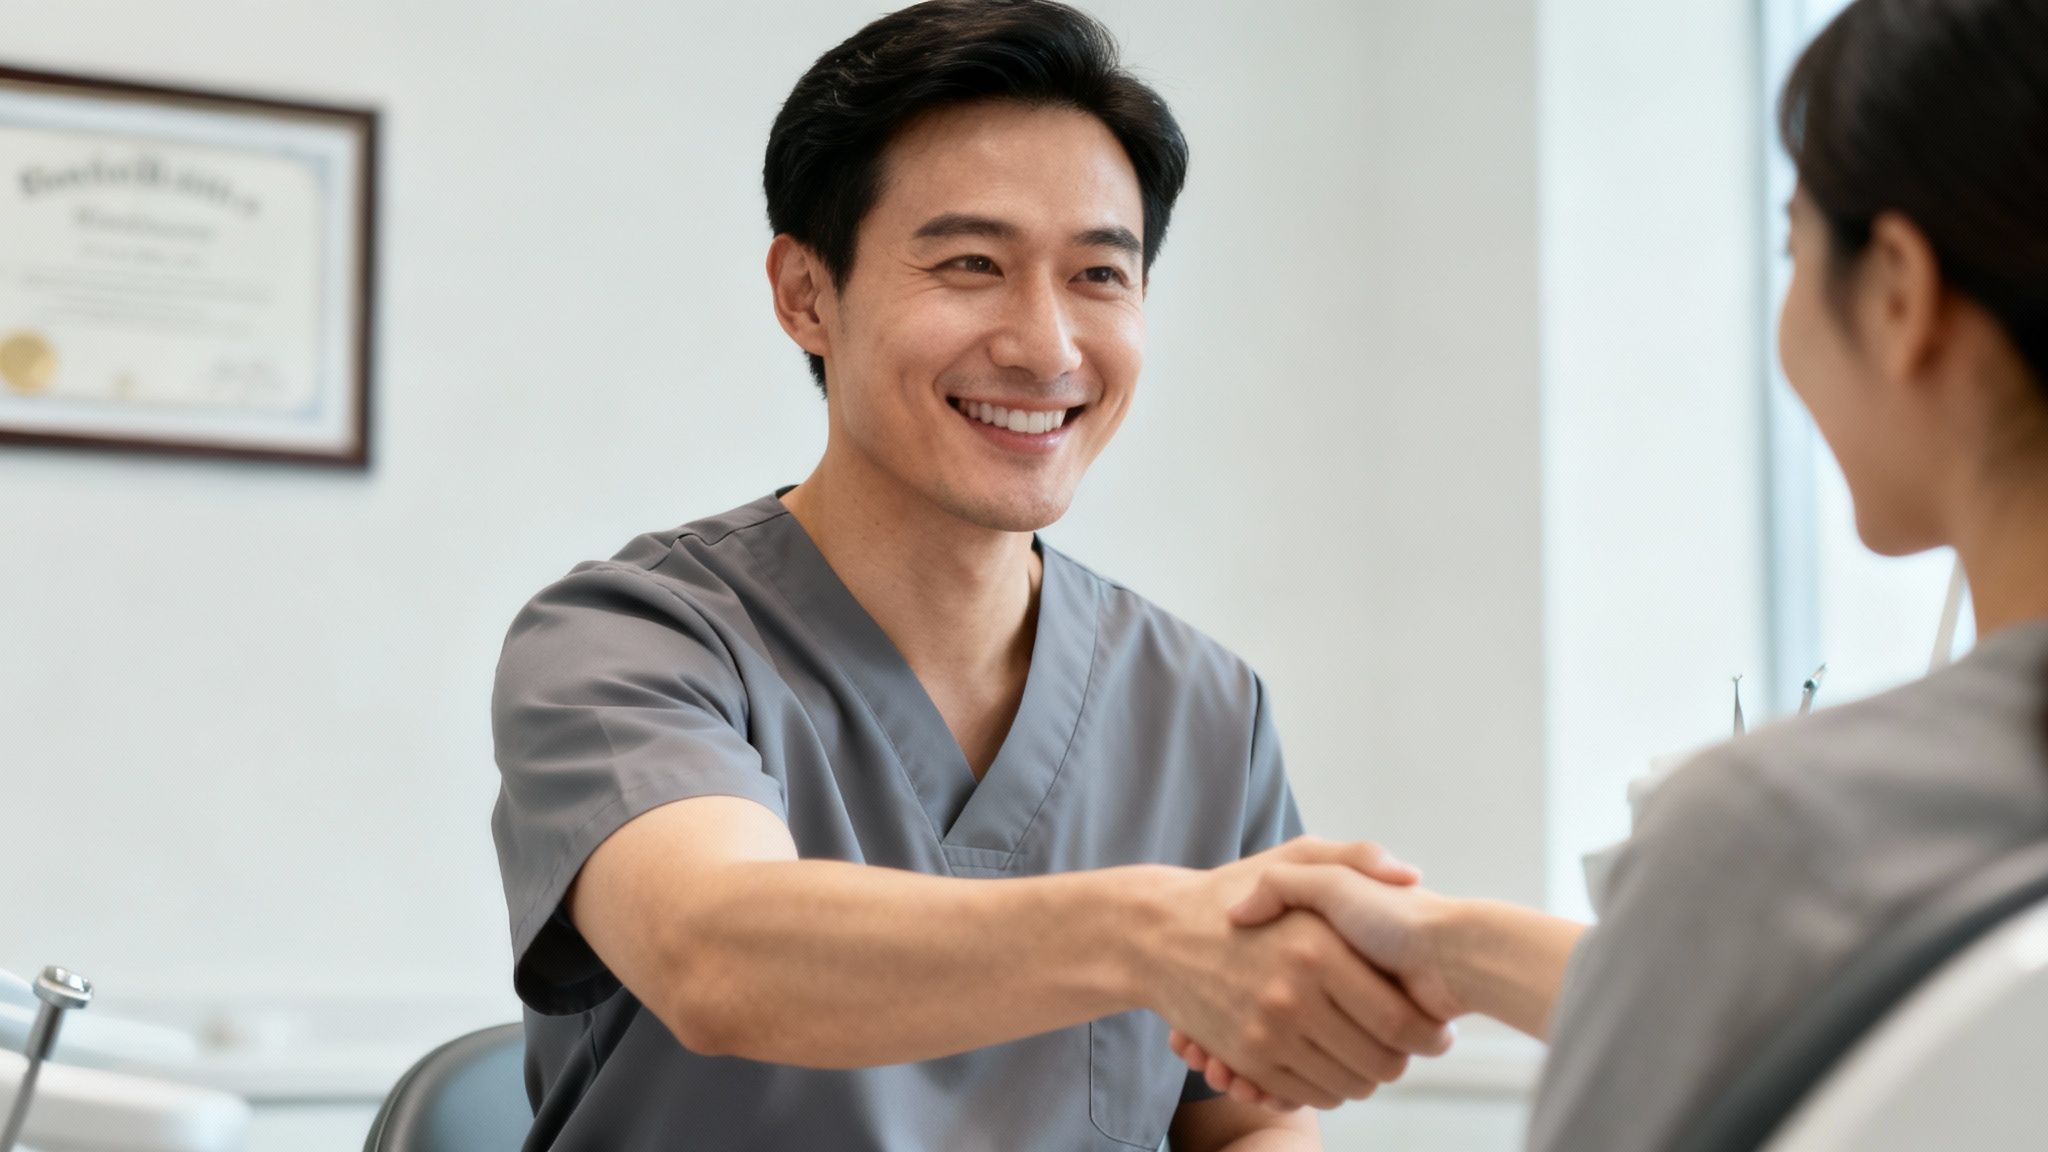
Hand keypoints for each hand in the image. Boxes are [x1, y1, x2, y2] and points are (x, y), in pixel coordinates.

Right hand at [1140, 838, 1454, 1111]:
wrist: (1156, 934)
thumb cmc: (1232, 893)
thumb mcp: (1293, 858)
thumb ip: (1355, 857)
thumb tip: (1410, 876)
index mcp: (1316, 948)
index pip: (1399, 1020)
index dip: (1429, 1034)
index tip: (1436, 1029)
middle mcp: (1292, 995)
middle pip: (1380, 1062)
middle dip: (1403, 1060)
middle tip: (1407, 1047)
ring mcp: (1266, 1032)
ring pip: (1348, 1085)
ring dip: (1368, 1077)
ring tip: (1371, 1054)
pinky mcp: (1246, 1058)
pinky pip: (1308, 1093)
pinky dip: (1328, 1088)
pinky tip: (1332, 1063)